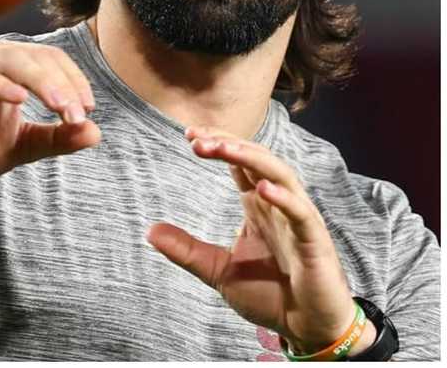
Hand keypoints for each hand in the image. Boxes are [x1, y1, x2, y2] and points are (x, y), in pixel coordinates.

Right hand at [0, 36, 99, 193]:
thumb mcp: (18, 148)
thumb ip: (54, 139)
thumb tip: (96, 133)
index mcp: (7, 66)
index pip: (51, 59)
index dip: (74, 81)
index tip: (87, 113)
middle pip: (36, 55)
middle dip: (63, 84)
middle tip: (79, 115)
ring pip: (10, 59)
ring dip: (41, 82)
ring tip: (62, 108)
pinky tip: (20, 101)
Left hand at [146, 126, 358, 354]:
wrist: (306, 329)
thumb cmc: (270, 296)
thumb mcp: (218, 271)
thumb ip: (187, 250)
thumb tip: (149, 231)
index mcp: (257, 208)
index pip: (239, 165)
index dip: (218, 145)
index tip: (189, 135)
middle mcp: (279, 206)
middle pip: (257, 160)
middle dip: (229, 144)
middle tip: (197, 137)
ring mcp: (299, 221)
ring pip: (281, 176)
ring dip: (253, 159)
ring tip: (224, 148)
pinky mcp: (315, 243)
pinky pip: (301, 214)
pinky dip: (284, 198)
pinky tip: (261, 189)